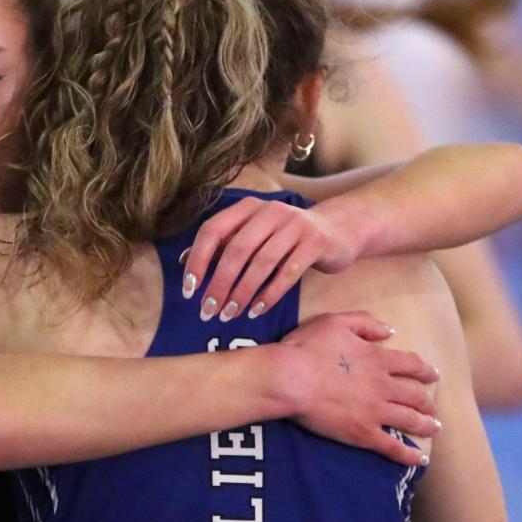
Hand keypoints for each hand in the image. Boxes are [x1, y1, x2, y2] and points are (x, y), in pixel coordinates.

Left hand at [183, 197, 359, 321]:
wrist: (338, 230)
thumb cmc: (285, 237)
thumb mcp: (254, 235)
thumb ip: (222, 244)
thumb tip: (183, 262)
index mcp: (247, 207)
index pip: (212, 230)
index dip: (197, 260)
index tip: (189, 290)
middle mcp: (269, 211)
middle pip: (236, 250)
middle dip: (219, 284)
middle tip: (208, 310)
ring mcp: (294, 225)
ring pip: (261, 263)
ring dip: (242, 292)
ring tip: (230, 314)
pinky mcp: (315, 243)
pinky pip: (288, 273)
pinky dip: (270, 294)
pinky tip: (257, 310)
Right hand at [273, 312, 439, 465]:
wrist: (290, 378)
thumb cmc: (307, 347)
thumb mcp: (335, 322)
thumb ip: (365, 323)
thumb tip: (390, 331)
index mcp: (377, 359)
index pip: (410, 364)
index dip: (424, 369)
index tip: (433, 374)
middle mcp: (383, 386)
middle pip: (415, 394)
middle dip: (427, 401)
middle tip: (432, 406)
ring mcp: (375, 412)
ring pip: (410, 420)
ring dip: (425, 424)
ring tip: (434, 427)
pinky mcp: (363, 433)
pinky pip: (392, 447)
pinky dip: (409, 455)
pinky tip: (420, 459)